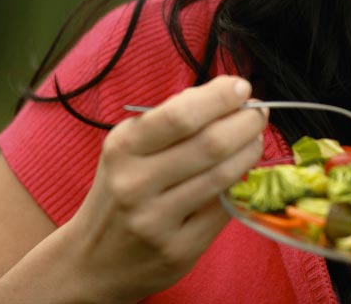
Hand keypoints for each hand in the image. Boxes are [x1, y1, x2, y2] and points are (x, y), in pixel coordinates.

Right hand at [54, 76, 267, 302]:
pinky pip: (223, 209)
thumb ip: (171, 121)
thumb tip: (227, 95)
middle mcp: (136, 184)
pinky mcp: (179, 250)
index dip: (219, 98)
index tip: (241, 87)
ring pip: (222, 176)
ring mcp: (157, 221)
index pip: (180, 115)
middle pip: (210, 144)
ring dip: (250, 150)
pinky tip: (241, 173)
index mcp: (123, 149)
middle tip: (259, 113)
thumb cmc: (120, 192)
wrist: (91, 263)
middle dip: (246, 122)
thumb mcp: (128, 150)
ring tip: (255, 138)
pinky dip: (240, 185)